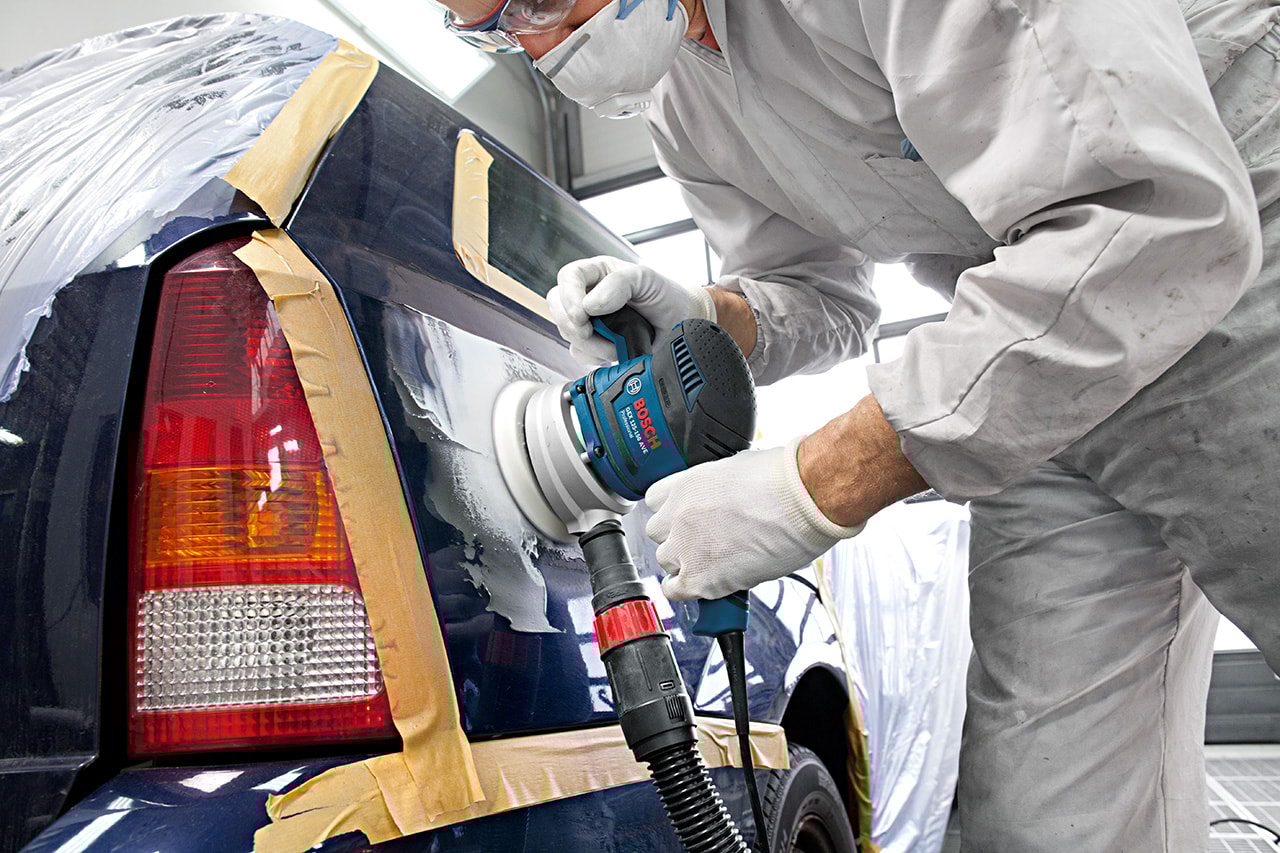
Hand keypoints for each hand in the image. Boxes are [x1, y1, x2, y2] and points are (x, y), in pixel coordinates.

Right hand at [548, 256, 715, 363]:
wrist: (679, 322)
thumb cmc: (663, 294)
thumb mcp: (646, 279)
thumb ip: (618, 284)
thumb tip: (590, 304)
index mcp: (598, 273)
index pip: (568, 277)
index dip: (569, 296)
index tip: (583, 314)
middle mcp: (589, 295)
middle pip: (558, 306)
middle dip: (572, 323)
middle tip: (590, 332)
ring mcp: (590, 320)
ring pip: (567, 332)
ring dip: (588, 343)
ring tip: (614, 343)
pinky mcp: (595, 343)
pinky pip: (579, 352)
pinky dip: (594, 356)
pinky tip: (613, 351)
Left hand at [645, 437, 862, 600]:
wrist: (804, 501)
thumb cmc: (784, 481)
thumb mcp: (738, 467)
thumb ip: (718, 485)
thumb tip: (724, 496)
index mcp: (687, 484)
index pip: (654, 500)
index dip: (672, 511)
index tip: (683, 518)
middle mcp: (678, 515)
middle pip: (657, 533)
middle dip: (677, 537)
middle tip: (702, 540)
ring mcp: (686, 548)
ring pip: (665, 562)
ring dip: (684, 563)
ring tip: (712, 562)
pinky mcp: (700, 578)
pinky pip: (674, 591)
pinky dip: (686, 590)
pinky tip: (704, 584)